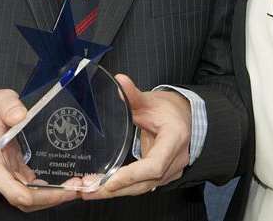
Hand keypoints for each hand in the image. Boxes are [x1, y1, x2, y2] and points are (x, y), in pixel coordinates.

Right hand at [0, 89, 78, 211]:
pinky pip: (32, 188)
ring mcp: (9, 175)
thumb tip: (20, 116)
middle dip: (50, 198)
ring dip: (51, 197)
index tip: (57, 190)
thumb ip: (8, 106)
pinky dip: (48, 190)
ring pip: (29, 198)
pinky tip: (64, 184)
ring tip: (74, 188)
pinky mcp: (16, 172)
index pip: (9, 188)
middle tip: (75, 188)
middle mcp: (1, 173)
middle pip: (24, 199)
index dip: (34, 195)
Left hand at [81, 74, 191, 198]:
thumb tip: (119, 80)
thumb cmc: (170, 110)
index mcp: (174, 140)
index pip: (154, 166)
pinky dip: (122, 188)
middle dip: (115, 189)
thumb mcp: (152, 100)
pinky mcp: (162, 176)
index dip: (131, 175)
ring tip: (87, 191)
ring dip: (115, 191)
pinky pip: (141, 186)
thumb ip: (134, 95)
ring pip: (142, 188)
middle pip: (144, 183)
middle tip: (86, 190)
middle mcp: (174, 161)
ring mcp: (170, 172)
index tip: (109, 181)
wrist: (186, 119)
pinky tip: (101, 188)